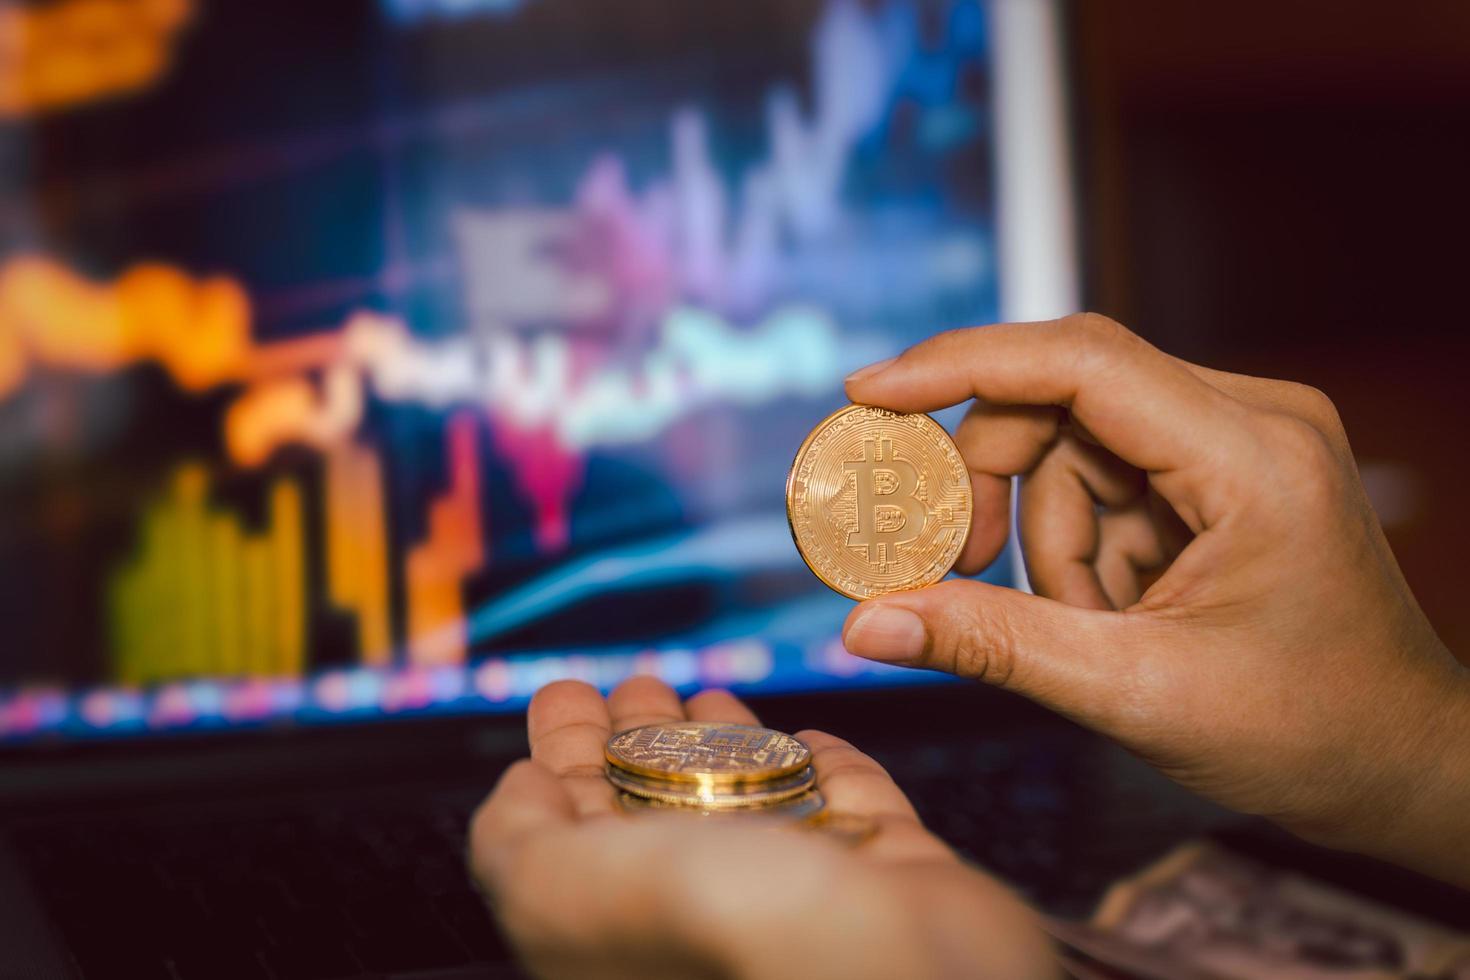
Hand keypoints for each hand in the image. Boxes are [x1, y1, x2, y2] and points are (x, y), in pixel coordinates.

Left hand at [469, 677, 1056, 979]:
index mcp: (623, 929)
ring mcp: (806, 899)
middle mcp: (710, 917)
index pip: (580, 832)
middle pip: (665, 810)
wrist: (904, 968)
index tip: (568, 691)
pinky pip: (851, 807)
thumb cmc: (728, 933)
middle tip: (638, 679)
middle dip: (644, 737)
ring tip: (708, 695)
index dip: (565, 757)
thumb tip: (518, 790)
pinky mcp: (889, 875)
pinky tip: (808, 736)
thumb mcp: (565, 889)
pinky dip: (827, 767)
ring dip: (725, 745)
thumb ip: (519, 842)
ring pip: (755, 806)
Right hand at [841, 314, 1469, 885]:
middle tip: (957, 571)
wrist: (1398, 761)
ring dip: (1047, 540)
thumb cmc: (1306, 732)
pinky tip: (1114, 613)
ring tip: (1090, 629)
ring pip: (1073, 447)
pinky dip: (1081, 546)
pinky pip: (1106, 476)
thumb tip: (866, 624)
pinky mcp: (1223, 466)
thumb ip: (992, 644)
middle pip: (1061, 402)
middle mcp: (1253, 418)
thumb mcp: (1134, 693)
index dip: (961, 365)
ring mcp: (1241, 437)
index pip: (1081, 360)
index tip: (868, 393)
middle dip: (997, 489)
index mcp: (1251, 456)